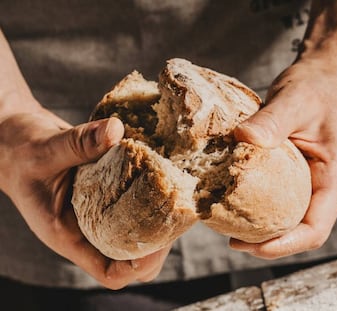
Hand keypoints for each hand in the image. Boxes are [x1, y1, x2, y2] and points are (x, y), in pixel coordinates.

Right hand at [0, 108, 170, 288]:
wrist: (19, 143)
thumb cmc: (23, 154)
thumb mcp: (45, 150)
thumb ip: (79, 142)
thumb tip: (116, 131)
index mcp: (70, 235)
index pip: (109, 271)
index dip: (138, 265)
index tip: (160, 242)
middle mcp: (88, 229)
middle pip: (132, 257)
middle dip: (158, 243)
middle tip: (175, 212)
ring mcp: (100, 213)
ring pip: (137, 230)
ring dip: (158, 217)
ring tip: (174, 193)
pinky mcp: (107, 194)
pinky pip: (134, 203)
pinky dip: (150, 193)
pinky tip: (162, 173)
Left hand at [230, 56, 336, 258]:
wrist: (328, 73)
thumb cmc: (319, 86)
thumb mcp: (296, 100)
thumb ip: (272, 121)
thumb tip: (241, 140)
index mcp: (336, 176)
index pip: (314, 229)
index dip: (283, 245)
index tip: (248, 246)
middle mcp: (328, 184)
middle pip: (300, 230)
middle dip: (267, 241)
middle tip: (231, 239)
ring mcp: (315, 179)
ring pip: (291, 216)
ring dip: (263, 226)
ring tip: (230, 225)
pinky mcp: (300, 171)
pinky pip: (283, 197)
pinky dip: (261, 205)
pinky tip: (237, 199)